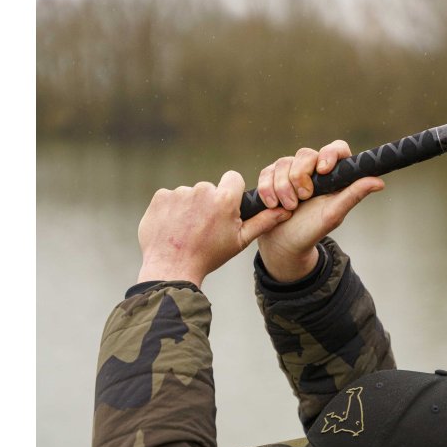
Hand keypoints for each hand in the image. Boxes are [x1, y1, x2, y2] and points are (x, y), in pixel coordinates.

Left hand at [137, 170, 289, 286]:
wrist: (172, 268)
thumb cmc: (209, 256)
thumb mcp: (240, 241)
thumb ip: (263, 222)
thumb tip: (286, 210)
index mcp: (225, 199)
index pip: (233, 178)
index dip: (231, 192)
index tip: (225, 208)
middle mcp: (202, 190)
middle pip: (210, 189)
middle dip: (208, 203)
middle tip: (204, 228)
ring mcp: (179, 192)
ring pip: (189, 194)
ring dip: (189, 208)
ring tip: (186, 231)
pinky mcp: (160, 197)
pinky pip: (170, 198)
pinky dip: (171, 210)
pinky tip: (172, 228)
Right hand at [256, 140, 384, 281]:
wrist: (283, 244)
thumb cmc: (311, 231)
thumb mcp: (333, 214)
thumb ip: (353, 195)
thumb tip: (379, 182)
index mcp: (333, 175)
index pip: (336, 148)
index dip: (329, 153)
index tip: (323, 169)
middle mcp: (313, 168)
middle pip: (305, 154)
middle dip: (299, 178)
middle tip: (301, 200)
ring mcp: (290, 171)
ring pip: (283, 163)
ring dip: (283, 188)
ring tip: (287, 208)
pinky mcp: (271, 176)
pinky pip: (266, 172)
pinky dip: (268, 189)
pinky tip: (272, 204)